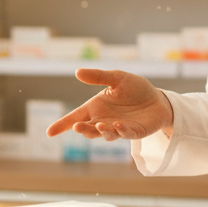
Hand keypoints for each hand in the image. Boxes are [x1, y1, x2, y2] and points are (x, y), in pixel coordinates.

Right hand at [46, 69, 174, 140]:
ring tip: (99, 125)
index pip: (75, 117)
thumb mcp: (117, 78)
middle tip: (77, 126)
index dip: (62, 125)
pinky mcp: (133, 132)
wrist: (158, 99)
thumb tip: (77, 72)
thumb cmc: (135, 89)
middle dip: (81, 129)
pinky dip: (121, 131)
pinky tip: (118, 125)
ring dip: (100, 131)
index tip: (49, 132)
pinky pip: (125, 134)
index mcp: (96, 107)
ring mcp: (118, 128)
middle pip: (87, 129)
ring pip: (104, 134)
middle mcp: (104, 120)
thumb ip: (98, 77)